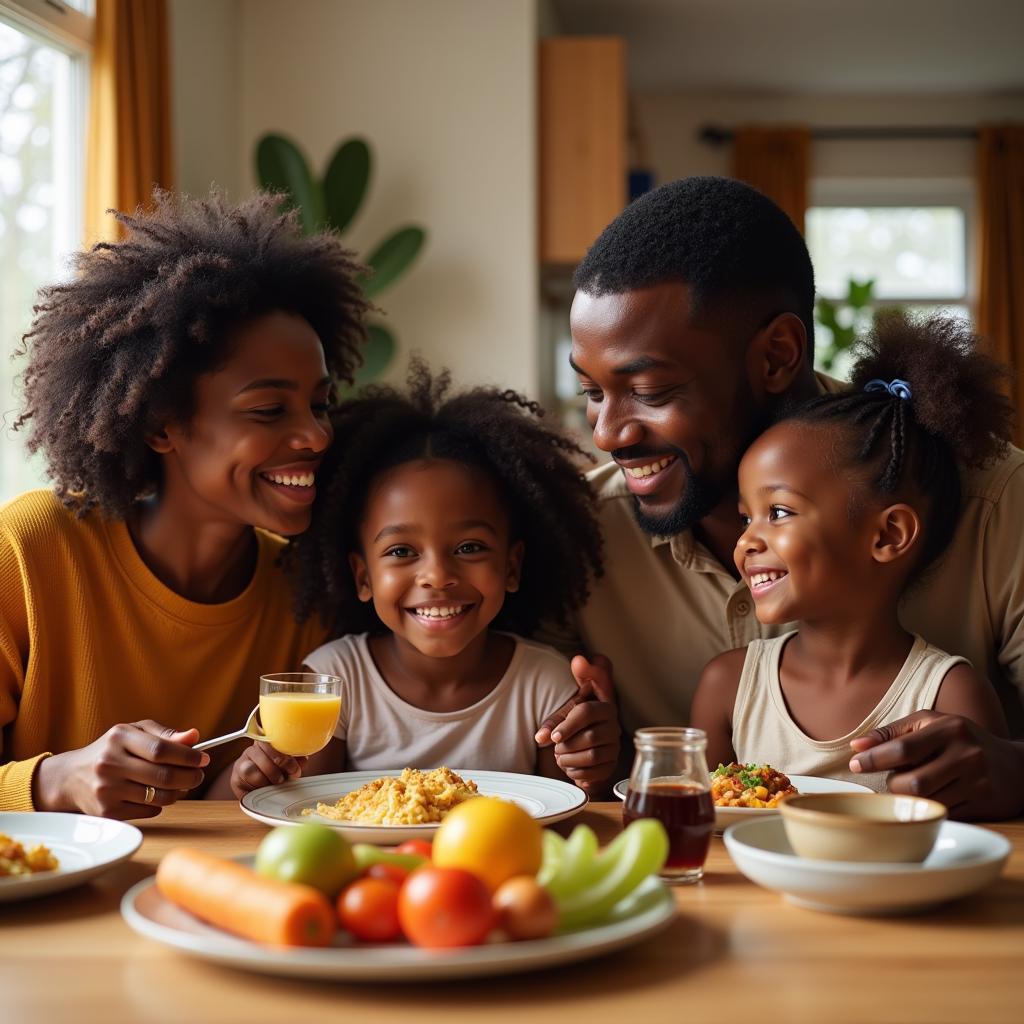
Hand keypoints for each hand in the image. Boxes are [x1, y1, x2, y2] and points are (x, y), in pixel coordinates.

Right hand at [32, 721, 209, 818]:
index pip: (162, 750)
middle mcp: (110, 763)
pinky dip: (160, 805)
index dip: (188, 756)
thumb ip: (165, 734)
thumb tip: (194, 736)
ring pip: (159, 797)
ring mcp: (107, 790)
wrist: (71, 777)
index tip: (203, 758)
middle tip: (198, 775)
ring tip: (182, 785)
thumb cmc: (112, 750)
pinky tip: (156, 795)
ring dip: (179, 792)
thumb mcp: (135, 733)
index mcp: (119, 737)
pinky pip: (149, 811)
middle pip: (164, 776)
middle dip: (190, 777)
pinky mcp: (107, 812)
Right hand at [229, 741, 306, 798]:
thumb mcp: (292, 765)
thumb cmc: (281, 774)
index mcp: (267, 742)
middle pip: (260, 755)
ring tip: (274, 785)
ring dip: (265, 780)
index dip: (283, 756)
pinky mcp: (235, 779)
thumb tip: (303, 759)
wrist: (267, 792)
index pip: (270, 741)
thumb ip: (297, 760)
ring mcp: (241, 764)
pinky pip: (244, 783)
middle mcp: (251, 750)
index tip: (294, 770)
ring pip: (249, 770)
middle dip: (276, 770)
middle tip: (284, 779)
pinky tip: (264, 789)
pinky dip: (256, 788)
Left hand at [535, 655, 619, 790]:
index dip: (568, 726)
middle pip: (591, 737)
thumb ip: (551, 725)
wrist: (589, 739)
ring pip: (593, 756)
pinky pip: (596, 773)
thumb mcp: (564, 717)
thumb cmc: (576, 724)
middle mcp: (613, 727)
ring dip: (571, 760)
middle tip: (556, 749)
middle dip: (568, 746)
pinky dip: (578, 773)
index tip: (555, 737)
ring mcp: (614, 747)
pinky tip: (569, 768)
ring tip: (560, 758)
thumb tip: (540, 737)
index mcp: (603, 709)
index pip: (587, 712)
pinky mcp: (611, 765)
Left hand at [849, 710, 1023, 820]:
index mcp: (949, 729)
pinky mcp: (983, 805)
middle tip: (893, 779)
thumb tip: (856, 746)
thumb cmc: (961, 740)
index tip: (855, 764)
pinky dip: (928, 808)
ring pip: (925, 801)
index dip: (873, 758)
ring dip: (909, 798)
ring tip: (911, 787)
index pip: (902, 748)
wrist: (1016, 766)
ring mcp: (976, 782)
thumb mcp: (930, 724)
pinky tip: (930, 798)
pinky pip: (943, 813)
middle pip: (911, 782)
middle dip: (893, 784)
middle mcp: (966, 754)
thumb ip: (893, 732)